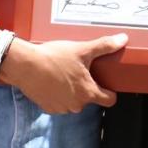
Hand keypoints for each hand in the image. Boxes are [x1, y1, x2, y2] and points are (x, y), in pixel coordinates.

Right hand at [0, 33, 126, 113]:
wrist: (25, 65)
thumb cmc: (53, 57)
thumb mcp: (82, 49)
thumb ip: (104, 45)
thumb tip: (122, 39)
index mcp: (87, 92)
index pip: (109, 100)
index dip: (110, 91)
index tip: (107, 83)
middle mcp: (76, 105)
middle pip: (90, 98)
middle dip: (87, 85)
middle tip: (81, 69)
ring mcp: (61, 108)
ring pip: (74, 100)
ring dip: (72, 90)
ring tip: (65, 72)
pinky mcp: (48, 107)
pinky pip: (59, 102)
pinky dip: (58, 93)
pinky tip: (53, 79)